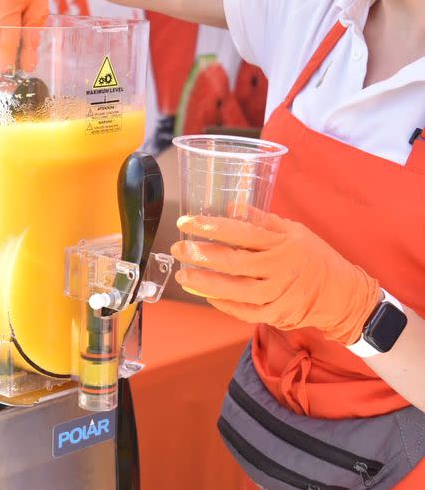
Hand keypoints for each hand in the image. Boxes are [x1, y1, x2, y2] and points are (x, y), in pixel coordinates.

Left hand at [170, 212, 380, 344]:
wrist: (343, 295)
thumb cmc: (315, 258)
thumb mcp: (294, 231)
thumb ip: (262, 220)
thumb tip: (232, 206)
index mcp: (282, 243)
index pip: (240, 232)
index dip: (210, 226)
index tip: (186, 222)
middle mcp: (279, 269)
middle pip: (233, 262)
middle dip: (200, 255)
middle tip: (178, 249)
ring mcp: (277, 294)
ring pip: (235, 289)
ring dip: (205, 283)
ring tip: (183, 275)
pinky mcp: (275, 314)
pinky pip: (243, 311)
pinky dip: (222, 303)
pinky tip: (206, 295)